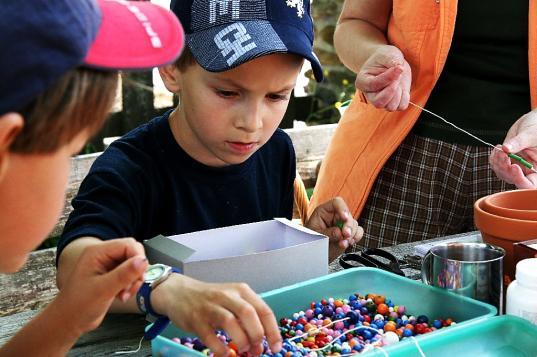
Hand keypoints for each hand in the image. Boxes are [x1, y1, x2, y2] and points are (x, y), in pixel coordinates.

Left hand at [56, 238, 146, 333]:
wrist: (68, 322)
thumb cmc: (78, 305)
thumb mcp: (103, 289)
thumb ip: (124, 274)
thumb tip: (143, 260)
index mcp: (97, 252)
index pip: (128, 245)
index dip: (137, 258)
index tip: (139, 276)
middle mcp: (103, 256)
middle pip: (133, 253)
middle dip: (136, 270)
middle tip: (130, 286)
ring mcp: (108, 266)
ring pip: (133, 265)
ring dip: (134, 280)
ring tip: (124, 294)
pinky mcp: (112, 277)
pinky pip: (130, 275)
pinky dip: (130, 285)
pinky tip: (122, 295)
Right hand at [153, 275, 281, 355]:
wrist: (179, 292)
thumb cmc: (211, 299)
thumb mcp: (232, 299)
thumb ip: (247, 316)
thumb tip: (261, 342)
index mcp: (241, 290)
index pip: (263, 310)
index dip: (272, 331)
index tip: (276, 347)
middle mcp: (227, 295)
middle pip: (249, 314)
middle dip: (257, 335)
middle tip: (257, 350)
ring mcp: (210, 306)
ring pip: (230, 322)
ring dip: (241, 340)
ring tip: (242, 350)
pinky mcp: (195, 319)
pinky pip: (210, 336)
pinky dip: (220, 348)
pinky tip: (225, 353)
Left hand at [306, 196, 363, 260]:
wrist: (314, 251)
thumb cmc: (312, 239)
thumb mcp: (316, 235)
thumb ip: (327, 233)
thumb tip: (339, 233)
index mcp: (325, 211)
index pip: (336, 203)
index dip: (342, 209)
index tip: (344, 218)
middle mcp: (335, 215)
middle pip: (348, 214)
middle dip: (349, 226)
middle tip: (346, 235)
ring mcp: (343, 223)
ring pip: (354, 224)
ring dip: (351, 234)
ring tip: (342, 244)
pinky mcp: (349, 232)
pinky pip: (358, 231)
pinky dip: (356, 237)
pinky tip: (349, 243)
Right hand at [354, 45, 411, 110]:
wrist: (387, 63)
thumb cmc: (384, 57)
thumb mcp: (386, 54)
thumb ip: (391, 59)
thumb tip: (399, 69)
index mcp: (362, 82)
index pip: (373, 85)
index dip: (388, 78)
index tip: (399, 68)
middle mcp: (370, 95)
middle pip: (379, 103)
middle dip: (392, 90)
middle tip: (398, 77)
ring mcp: (381, 101)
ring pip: (390, 107)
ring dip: (398, 94)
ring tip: (398, 81)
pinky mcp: (393, 103)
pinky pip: (401, 106)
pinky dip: (405, 97)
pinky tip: (402, 87)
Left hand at [489, 109, 536, 187]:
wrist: (532, 121)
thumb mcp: (531, 134)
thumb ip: (519, 142)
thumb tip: (506, 148)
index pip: (531, 185)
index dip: (520, 180)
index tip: (514, 166)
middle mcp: (529, 170)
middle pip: (514, 180)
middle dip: (505, 168)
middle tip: (503, 153)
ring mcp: (518, 167)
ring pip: (503, 174)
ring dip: (497, 163)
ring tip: (500, 149)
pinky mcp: (509, 162)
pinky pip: (498, 167)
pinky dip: (494, 159)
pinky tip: (497, 149)